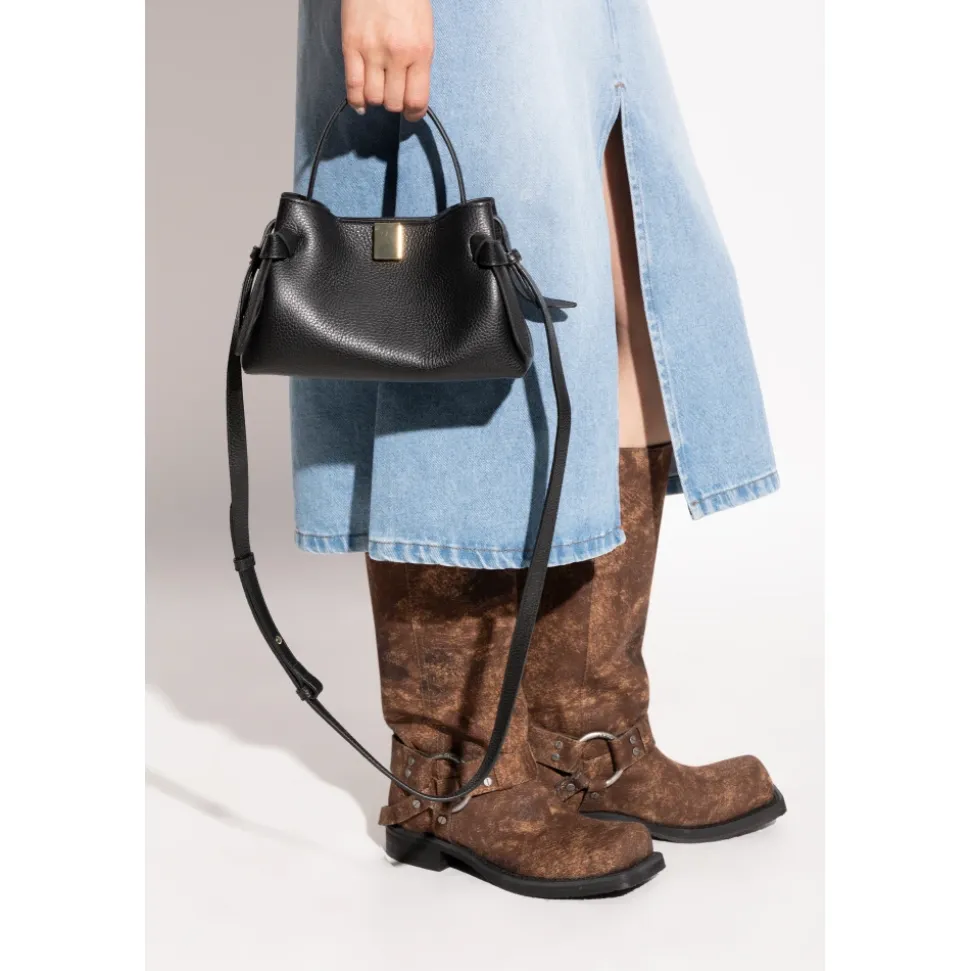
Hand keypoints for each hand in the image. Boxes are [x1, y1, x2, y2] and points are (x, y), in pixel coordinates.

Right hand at [341, 0, 433, 121]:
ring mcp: (372, 51)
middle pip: (393, 103)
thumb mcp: (424, 32)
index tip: (411, 113)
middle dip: (395, 104)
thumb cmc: (407, 0)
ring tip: (378, 90)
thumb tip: (411, 93)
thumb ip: (419, 63)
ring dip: (376, 100)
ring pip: (373, 98)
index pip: (417, 100)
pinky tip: (361, 102)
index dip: (414, 114)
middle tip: (394, 95)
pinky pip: (352, 86)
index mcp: (420, 51)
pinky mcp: (351, 46)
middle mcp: (396, 55)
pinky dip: (357, 100)